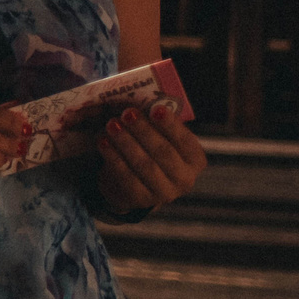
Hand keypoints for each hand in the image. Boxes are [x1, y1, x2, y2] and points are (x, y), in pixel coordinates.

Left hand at [95, 98, 205, 214]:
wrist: (137, 185)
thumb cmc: (151, 152)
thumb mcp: (160, 138)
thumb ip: (156, 123)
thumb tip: (143, 100)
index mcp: (195, 160)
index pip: (185, 141)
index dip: (170, 125)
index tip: (156, 108)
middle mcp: (185, 179)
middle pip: (163, 152)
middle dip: (144, 131)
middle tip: (127, 113)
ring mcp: (164, 193)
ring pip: (144, 165)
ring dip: (126, 142)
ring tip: (111, 124)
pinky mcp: (141, 199)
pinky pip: (126, 176)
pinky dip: (113, 157)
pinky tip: (103, 142)